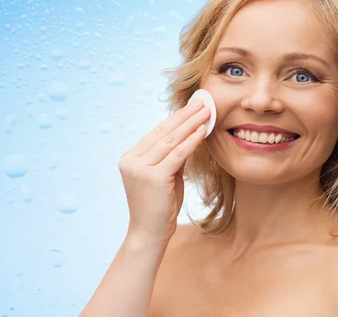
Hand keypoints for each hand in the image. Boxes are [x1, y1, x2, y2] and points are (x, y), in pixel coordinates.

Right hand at [118, 100, 209, 244]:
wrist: (149, 235)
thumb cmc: (159, 208)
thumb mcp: (165, 176)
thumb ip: (172, 157)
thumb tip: (189, 134)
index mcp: (130, 158)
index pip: (156, 133)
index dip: (176, 118)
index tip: (192, 106)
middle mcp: (131, 160)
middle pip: (163, 132)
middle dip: (185, 115)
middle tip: (203, 102)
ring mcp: (140, 168)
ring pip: (171, 140)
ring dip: (191, 124)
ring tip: (207, 111)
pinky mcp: (153, 177)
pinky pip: (177, 154)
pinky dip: (192, 141)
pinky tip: (203, 130)